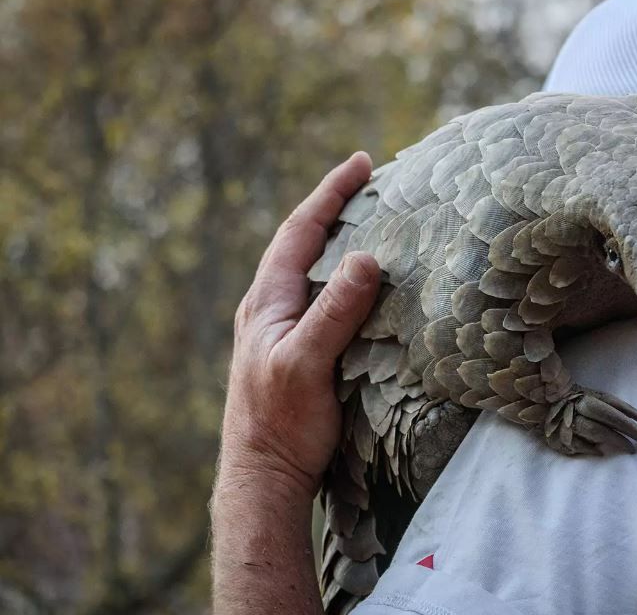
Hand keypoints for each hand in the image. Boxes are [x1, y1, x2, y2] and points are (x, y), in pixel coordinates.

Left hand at [219, 152, 380, 499]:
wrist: (262, 477)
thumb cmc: (281, 423)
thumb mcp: (307, 363)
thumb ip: (334, 312)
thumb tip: (365, 258)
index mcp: (268, 301)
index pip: (300, 231)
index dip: (330, 194)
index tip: (361, 163)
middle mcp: (269, 309)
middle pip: (302, 243)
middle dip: (334, 209)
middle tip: (369, 185)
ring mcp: (279, 331)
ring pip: (310, 271)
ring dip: (338, 242)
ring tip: (370, 224)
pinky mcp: (294, 353)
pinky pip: (319, 299)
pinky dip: (341, 278)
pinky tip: (361, 287)